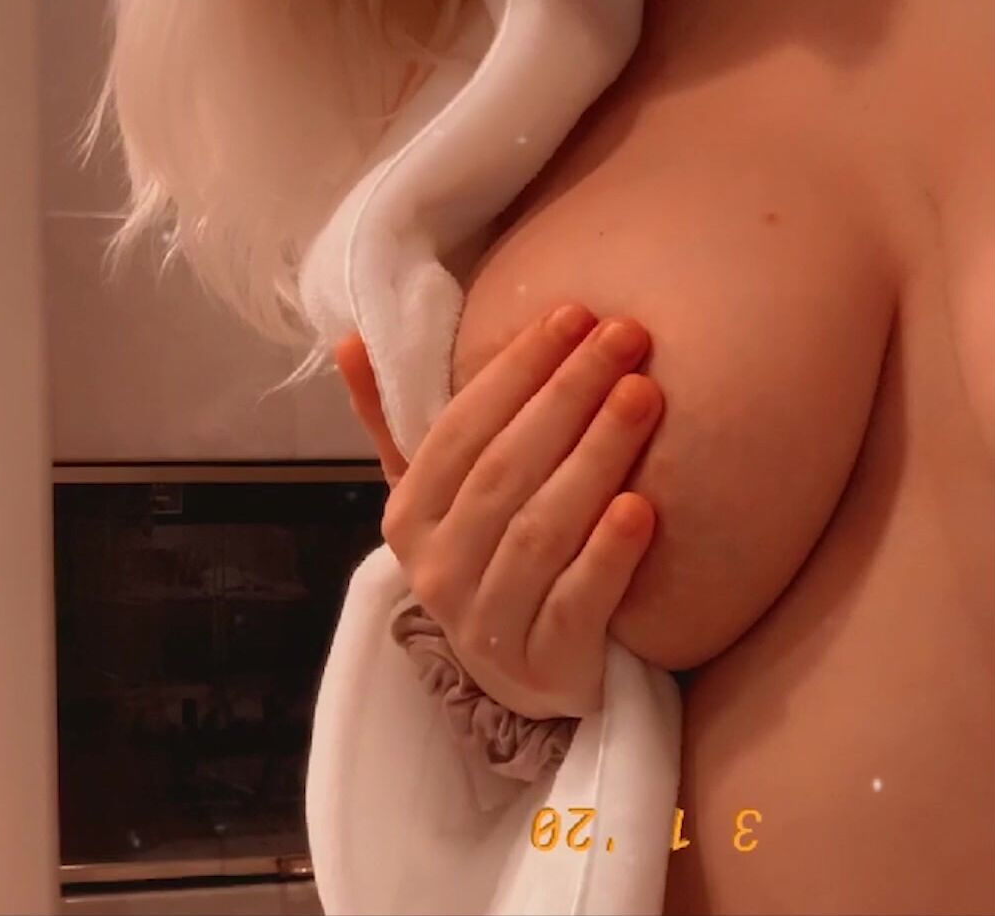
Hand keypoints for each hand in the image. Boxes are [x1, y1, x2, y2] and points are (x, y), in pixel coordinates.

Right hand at [335, 304, 662, 718]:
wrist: (524, 678)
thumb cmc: (485, 560)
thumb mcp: (431, 495)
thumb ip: (395, 422)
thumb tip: (350, 340)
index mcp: (409, 517)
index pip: (458, 431)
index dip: (514, 370)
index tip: (571, 315)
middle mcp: (437, 568)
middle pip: (505, 471)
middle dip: (567, 395)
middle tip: (626, 337)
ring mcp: (488, 620)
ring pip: (540, 528)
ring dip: (594, 457)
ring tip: (644, 397)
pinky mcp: (546, 663)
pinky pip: (576, 601)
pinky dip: (608, 554)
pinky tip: (643, 506)